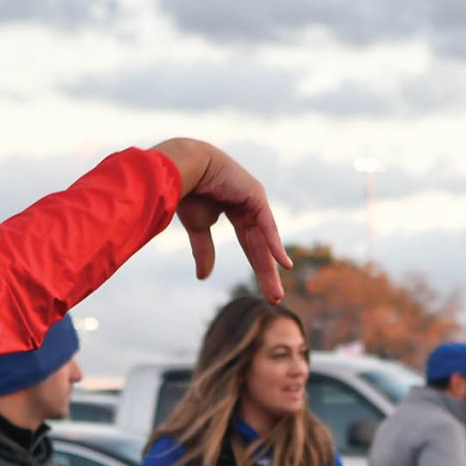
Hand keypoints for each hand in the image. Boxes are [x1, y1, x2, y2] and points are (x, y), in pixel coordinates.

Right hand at [153, 138, 291, 302]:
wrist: (183, 167)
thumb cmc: (187, 191)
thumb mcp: (198, 227)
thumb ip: (205, 250)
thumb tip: (204, 277)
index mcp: (238, 212)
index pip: (251, 244)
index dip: (259, 266)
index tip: (264, 291)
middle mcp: (250, 207)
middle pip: (261, 246)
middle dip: (267, 273)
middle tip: (276, 298)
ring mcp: (255, 201)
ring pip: (266, 240)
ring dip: (271, 267)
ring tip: (276, 293)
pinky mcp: (255, 196)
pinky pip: (266, 226)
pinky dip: (273, 245)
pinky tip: (282, 264)